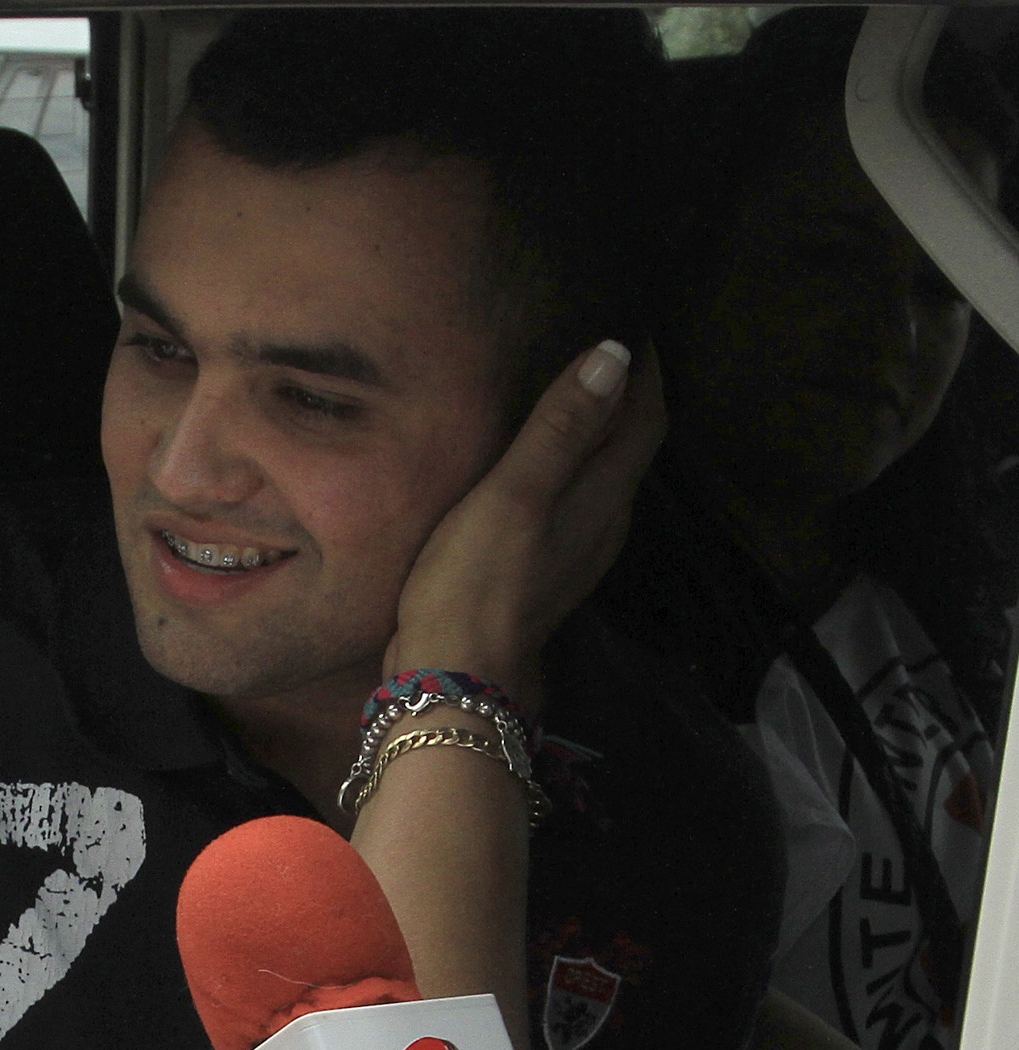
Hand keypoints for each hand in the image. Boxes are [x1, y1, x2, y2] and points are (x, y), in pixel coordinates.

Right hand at [386, 343, 666, 708]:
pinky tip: (536, 466)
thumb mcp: (514, 493)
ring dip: (596, 434)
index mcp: (603, 497)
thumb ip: (562, 426)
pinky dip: (568, 469)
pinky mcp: (545, 573)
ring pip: (603, 478)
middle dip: (624, 396)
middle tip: (597, 347)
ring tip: (566, 394)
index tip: (631, 324)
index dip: (646, 372)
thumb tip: (615, 354)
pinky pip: (573, 503)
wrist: (455, 674)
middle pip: (629, 447)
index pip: (644, 419)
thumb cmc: (476, 580)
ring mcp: (577, 554)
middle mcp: (603, 524)